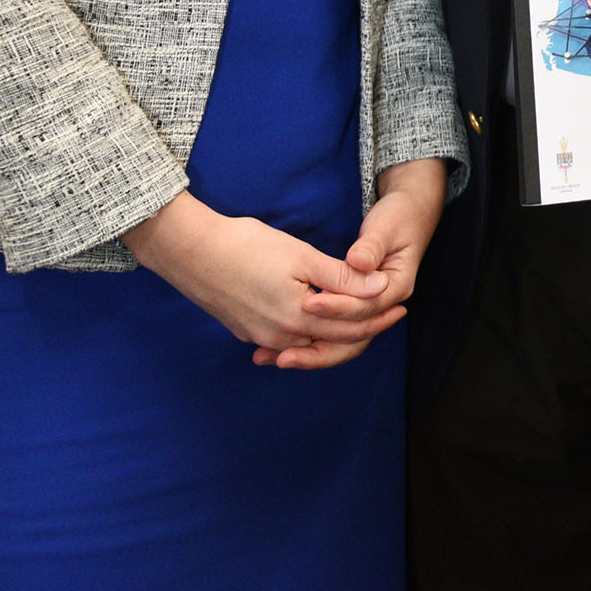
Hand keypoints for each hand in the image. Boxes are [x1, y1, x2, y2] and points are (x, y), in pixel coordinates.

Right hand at [124, 192, 401, 370]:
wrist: (190, 252)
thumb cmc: (245, 246)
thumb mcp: (301, 257)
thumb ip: (341, 277)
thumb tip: (378, 288)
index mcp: (299, 318)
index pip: (352, 326)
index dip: (379, 316)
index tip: (401, 307)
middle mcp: (281, 337)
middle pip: (334, 341)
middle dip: (366, 329)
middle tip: (391, 316)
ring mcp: (261, 338)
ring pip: (311, 344)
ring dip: (337, 336)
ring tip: (359, 321)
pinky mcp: (247, 331)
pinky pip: (287, 343)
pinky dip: (309, 338)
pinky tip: (316, 329)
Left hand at [282, 159, 447, 370]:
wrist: (409, 214)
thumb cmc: (397, 218)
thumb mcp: (385, 228)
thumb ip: (371, 247)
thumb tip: (358, 261)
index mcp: (397, 286)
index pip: (365, 308)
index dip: (337, 307)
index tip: (309, 304)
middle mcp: (385, 305)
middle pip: (352, 338)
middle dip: (318, 351)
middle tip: (283, 357)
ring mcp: (371, 308)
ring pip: (341, 341)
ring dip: (309, 353)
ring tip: (274, 358)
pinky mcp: (357, 306)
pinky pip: (333, 331)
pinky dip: (308, 342)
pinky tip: (279, 348)